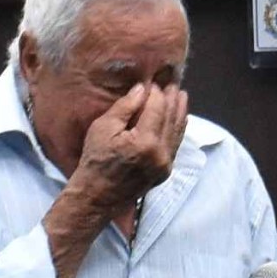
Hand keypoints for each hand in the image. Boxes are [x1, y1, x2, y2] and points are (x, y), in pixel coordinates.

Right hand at [69, 80, 186, 210]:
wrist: (96, 196)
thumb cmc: (95, 159)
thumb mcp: (103, 128)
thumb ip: (125, 106)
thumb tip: (143, 88)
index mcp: (144, 141)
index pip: (158, 107)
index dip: (157, 92)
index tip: (153, 81)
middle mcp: (160, 153)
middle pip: (171, 117)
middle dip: (172, 98)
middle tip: (172, 82)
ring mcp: (165, 164)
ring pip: (178, 131)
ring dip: (180, 111)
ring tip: (181, 95)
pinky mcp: (165, 171)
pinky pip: (176, 144)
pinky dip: (178, 128)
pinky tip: (179, 118)